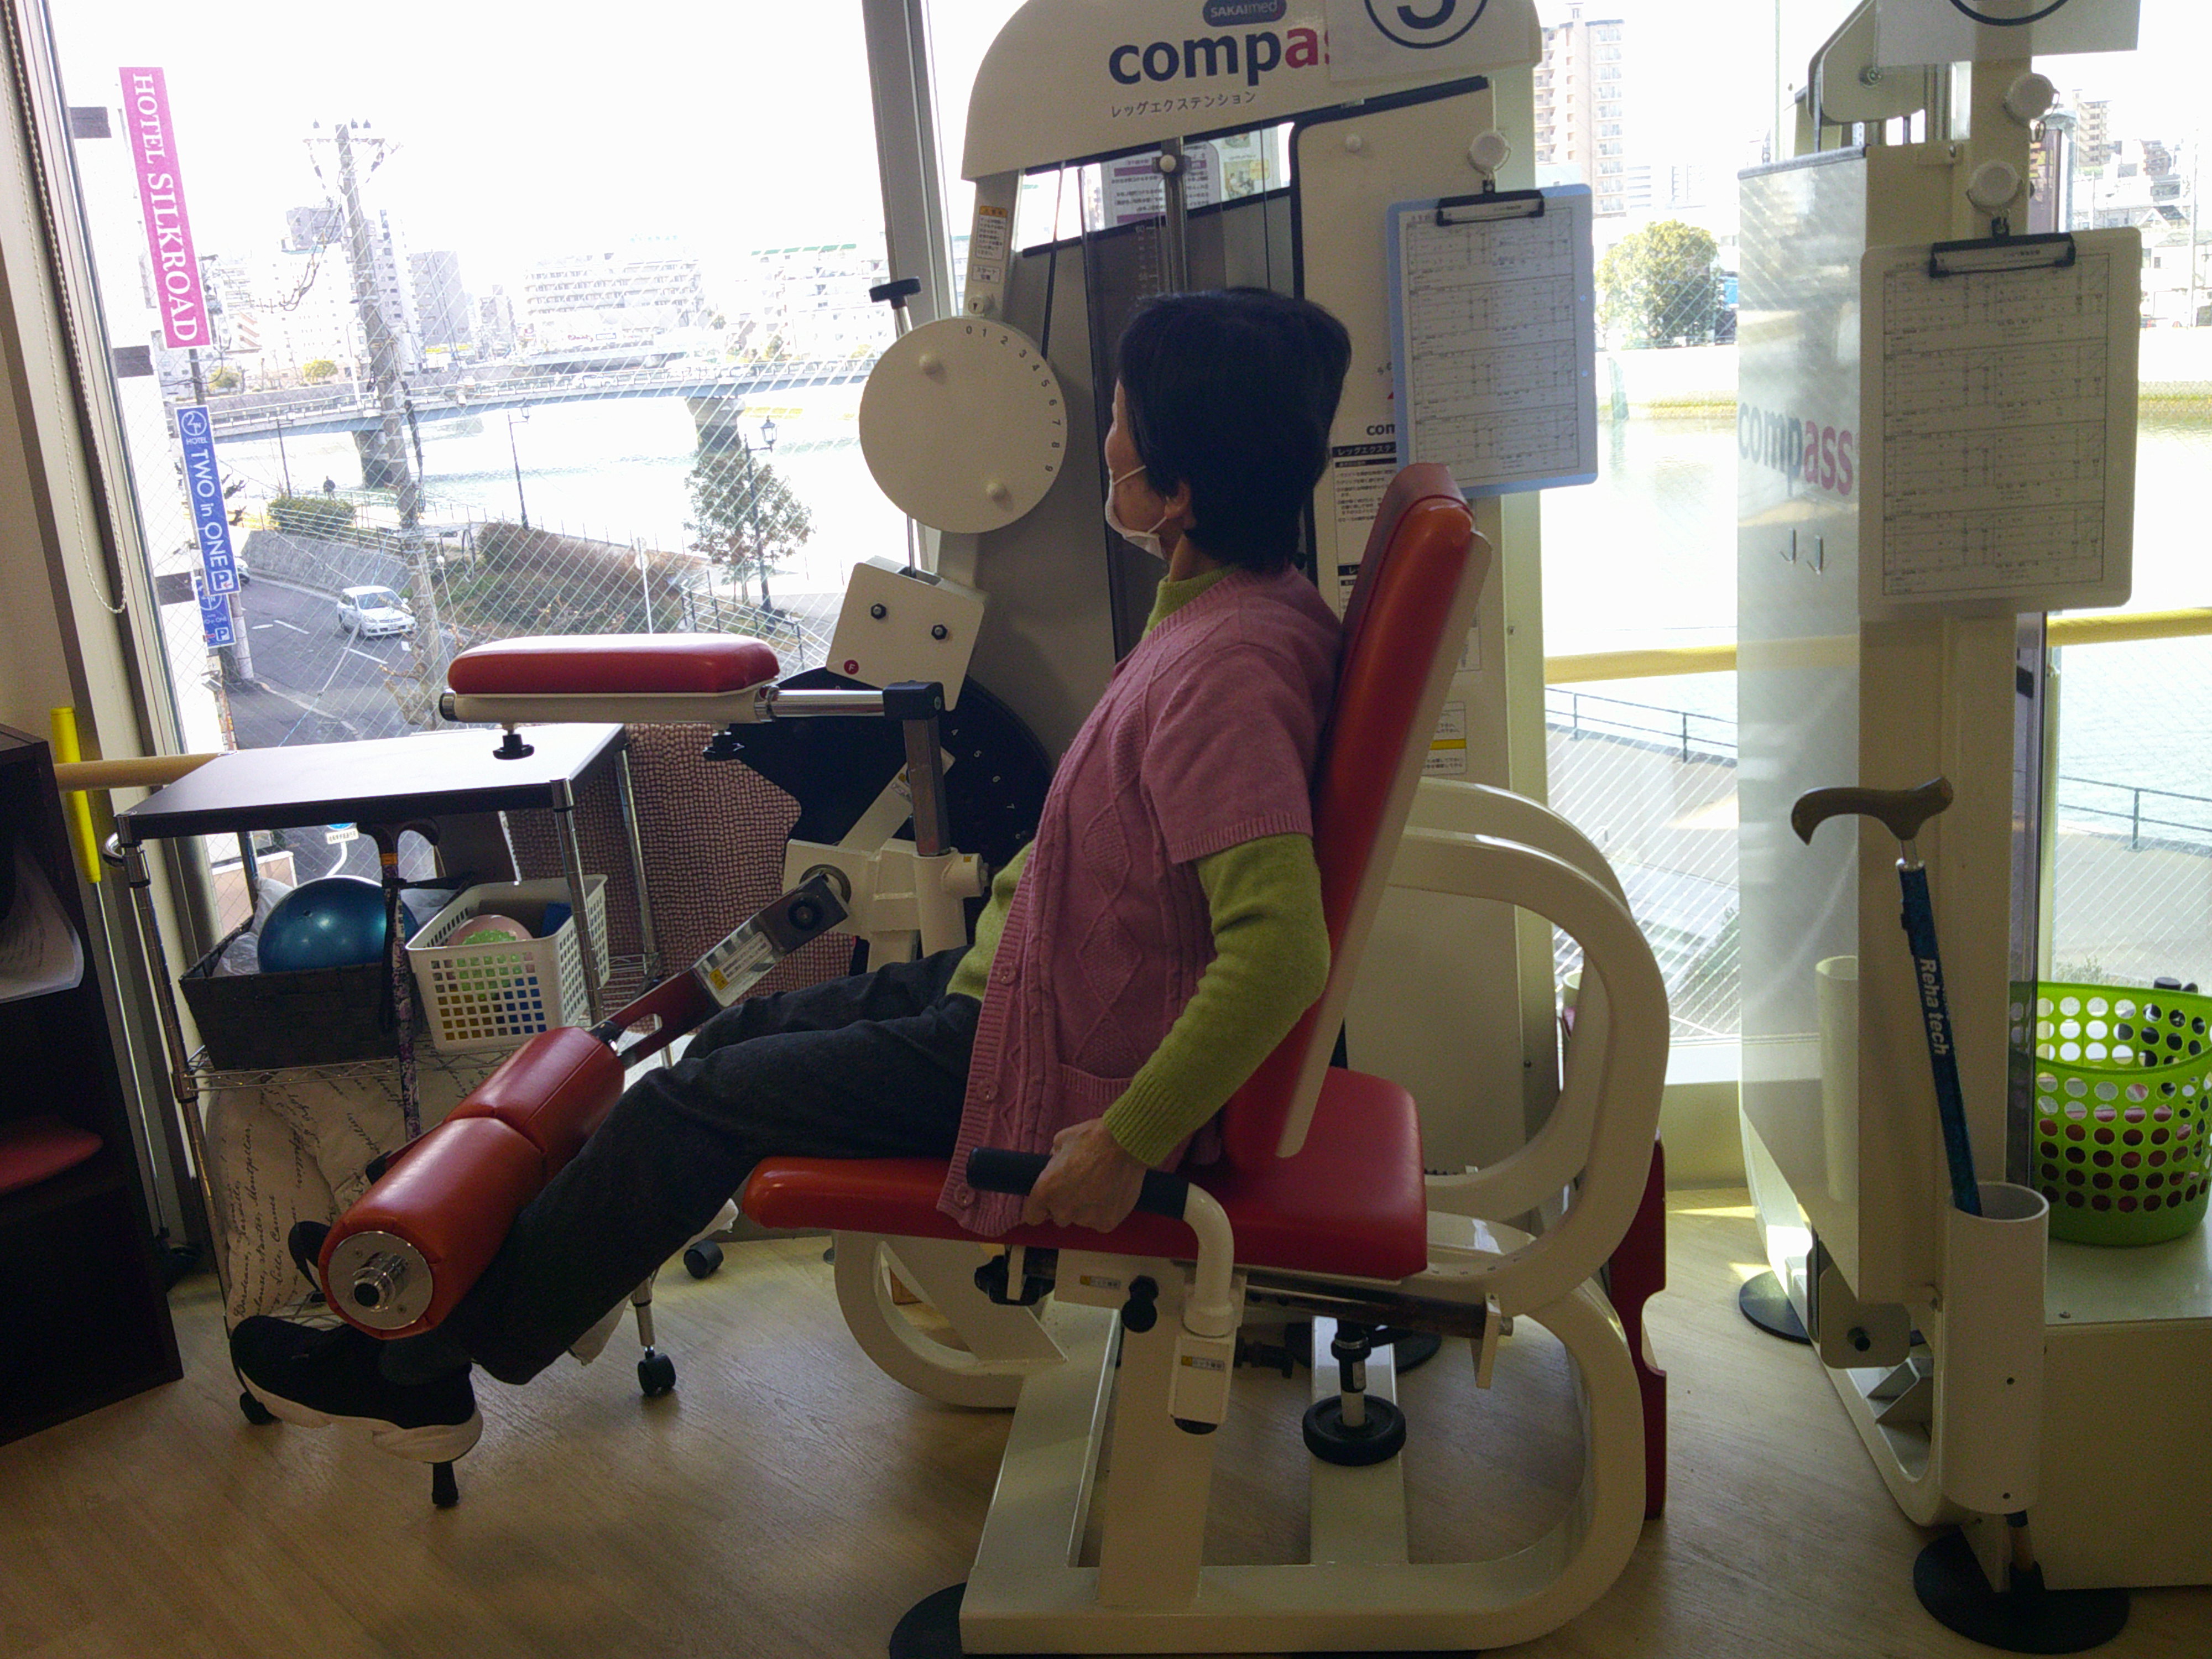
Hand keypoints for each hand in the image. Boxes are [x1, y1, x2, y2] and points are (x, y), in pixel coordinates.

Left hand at [1020, 1118, 1148, 1231]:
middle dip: (1066, 1204)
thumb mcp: (1061, 1142)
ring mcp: (1086, 1219)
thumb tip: (1054, 1167)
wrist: (1125, 1144)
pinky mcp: (1107, 1223)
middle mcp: (1063, 1210)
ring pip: (1081, 1219)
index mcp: (1046, 1191)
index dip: (1040, 1208)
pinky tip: (1111, 1193)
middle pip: (1059, 1218)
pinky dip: (1105, 1211)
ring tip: (1100, 1185)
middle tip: (1081, 1185)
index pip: (1032, 1216)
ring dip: (1086, 1208)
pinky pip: (1100, 1221)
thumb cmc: (1092, 1138)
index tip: (1049, 1201)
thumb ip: (1053, 1162)